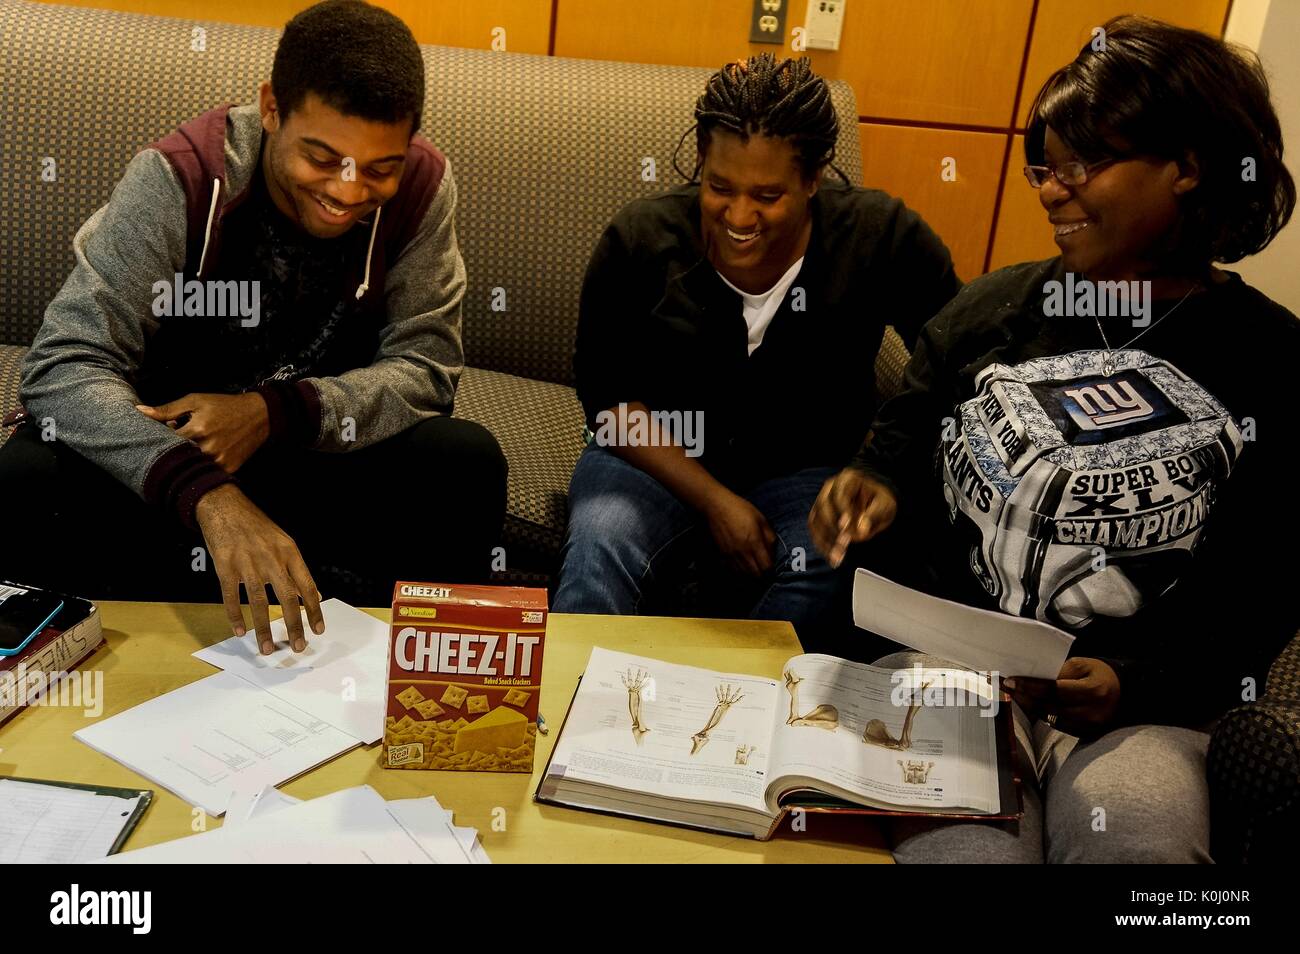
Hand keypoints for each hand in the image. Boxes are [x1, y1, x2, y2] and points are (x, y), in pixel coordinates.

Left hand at [137, 392, 269, 473]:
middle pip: (177, 456)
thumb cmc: (224, 406)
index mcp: (198, 429)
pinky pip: (207, 472)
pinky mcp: (229, 468)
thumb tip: (139, 410)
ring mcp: (220, 460)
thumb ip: (167, 409)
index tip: (162, 433)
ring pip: (191, 466)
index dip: (160, 438)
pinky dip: (200, 465)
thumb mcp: (196, 401)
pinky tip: (203, 454)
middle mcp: (209, 448)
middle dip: (172, 449)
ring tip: (192, 445)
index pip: (165, 441)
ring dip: (186, 458)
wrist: (259, 416)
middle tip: (176, 440)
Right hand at [195, 484, 323, 654]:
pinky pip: (231, 597)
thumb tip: (314, 595)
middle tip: (297, 647)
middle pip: (287, 597)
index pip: (307, 586)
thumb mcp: (284, 542)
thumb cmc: (256, 527)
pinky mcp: (225, 566)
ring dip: (263, 628)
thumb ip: (297, 569)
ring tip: (266, 648)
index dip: (314, 610)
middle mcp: (271, 558)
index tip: (318, 630)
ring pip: (259, 602)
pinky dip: (235, 616)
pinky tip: (240, 631)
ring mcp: (247, 562)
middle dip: (294, 625)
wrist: (225, 505)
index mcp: (290, 552)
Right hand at [705, 491, 776, 576]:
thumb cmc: (741, 510)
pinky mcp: (722, 555)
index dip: (771, 569)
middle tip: (764, 568)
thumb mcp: (761, 519)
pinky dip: (739, 571)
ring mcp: (731, 555)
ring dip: (751, 574)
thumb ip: (770, 536)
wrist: (716, 507)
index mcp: (754, 542)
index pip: (766, 567)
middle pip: (755, 575)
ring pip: (744, 575)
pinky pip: (732, 570)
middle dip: (762, 574)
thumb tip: (773, 551)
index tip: (772, 565)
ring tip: (753, 567)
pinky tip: (742, 565)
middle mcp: (743, 552)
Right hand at [808, 467, 897, 566]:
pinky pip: (815, 530)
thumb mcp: (885, 505)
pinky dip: (822, 545)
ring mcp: (822, 501)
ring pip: (815, 520)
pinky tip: (832, 557)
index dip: (842, 511)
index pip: (839, 495)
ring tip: (838, 556)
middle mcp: (830, 488)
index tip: (846, 526)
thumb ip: (874, 516)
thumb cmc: (881, 501)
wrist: (875, 503)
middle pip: (823, 506)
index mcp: (848, 479)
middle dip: (832, 528)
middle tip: (845, 544)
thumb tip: (861, 530)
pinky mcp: (818, 515)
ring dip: (825, 540)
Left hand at [1003, 658, 1120, 735]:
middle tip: (1000, 686)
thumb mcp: (1083, 665)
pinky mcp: (1083, 734)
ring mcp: (1087, 727)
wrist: (1123, 693)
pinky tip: (1025, 704)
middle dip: (1022, 696)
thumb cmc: (1099, 674)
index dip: (1030, 686)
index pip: (1055, 690)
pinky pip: (1055, 724)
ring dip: (1026, 706)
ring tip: (1008, 694)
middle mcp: (1091, 713)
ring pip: (1048, 717)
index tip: (1009, 681)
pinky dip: (1038, 713)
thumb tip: (1032, 677)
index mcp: (1093, 691)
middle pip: (1048, 706)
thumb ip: (1059, 672)